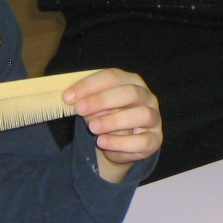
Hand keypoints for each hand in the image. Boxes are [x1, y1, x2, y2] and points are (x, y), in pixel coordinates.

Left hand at [64, 68, 161, 182]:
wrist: (119, 145)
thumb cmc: (106, 117)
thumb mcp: (94, 106)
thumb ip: (86, 100)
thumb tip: (70, 99)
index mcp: (132, 81)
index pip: (113, 76)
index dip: (89, 85)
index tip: (68, 97)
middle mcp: (147, 97)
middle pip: (130, 92)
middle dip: (102, 100)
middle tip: (80, 110)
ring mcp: (154, 118)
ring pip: (141, 115)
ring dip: (114, 121)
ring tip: (93, 127)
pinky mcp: (154, 140)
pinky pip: (141, 141)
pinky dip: (120, 142)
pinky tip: (102, 142)